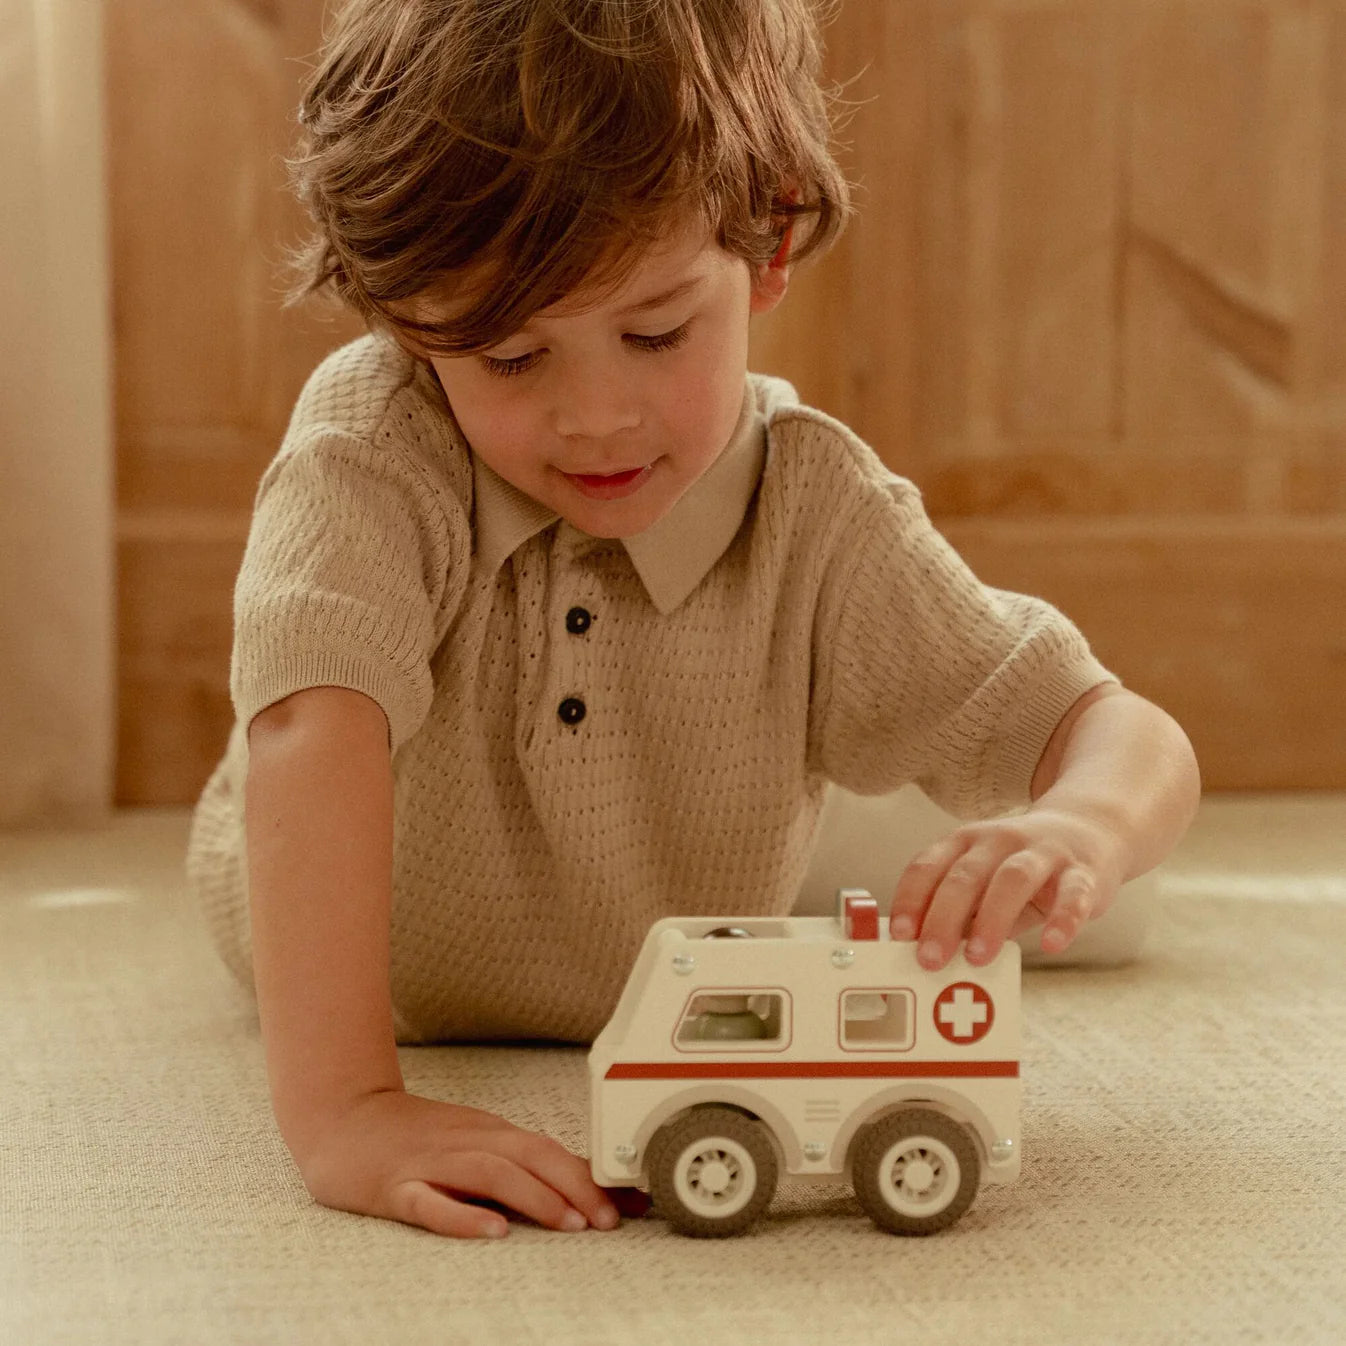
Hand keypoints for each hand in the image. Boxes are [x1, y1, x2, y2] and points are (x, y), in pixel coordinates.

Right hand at [295, 1089, 623, 1238]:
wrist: (342, 1115)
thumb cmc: (415, 1136)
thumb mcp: (474, 1144)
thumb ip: (521, 1167)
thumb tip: (584, 1190)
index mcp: (489, 1135)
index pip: (550, 1150)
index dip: (591, 1176)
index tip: (629, 1203)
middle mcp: (467, 1143)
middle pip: (531, 1156)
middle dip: (575, 1187)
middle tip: (608, 1220)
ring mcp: (431, 1163)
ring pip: (491, 1174)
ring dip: (535, 1197)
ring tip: (569, 1224)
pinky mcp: (394, 1187)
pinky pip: (431, 1203)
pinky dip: (463, 1217)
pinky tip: (490, 1232)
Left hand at [888, 808, 1126, 969]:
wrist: (1089, 830)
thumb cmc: (1021, 869)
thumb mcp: (984, 881)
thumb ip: (961, 913)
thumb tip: (929, 953)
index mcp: (966, 842)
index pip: (928, 865)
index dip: (911, 899)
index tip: (899, 934)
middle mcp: (999, 841)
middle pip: (965, 875)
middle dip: (943, 917)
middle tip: (930, 958)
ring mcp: (1043, 853)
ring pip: (1012, 878)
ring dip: (991, 918)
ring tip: (977, 957)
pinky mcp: (1083, 872)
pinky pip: (1074, 894)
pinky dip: (1062, 920)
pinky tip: (1051, 945)